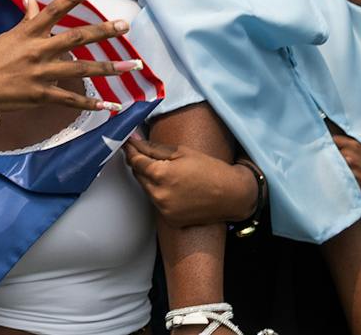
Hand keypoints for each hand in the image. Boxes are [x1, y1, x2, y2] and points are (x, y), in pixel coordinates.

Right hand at [0, 0, 134, 116]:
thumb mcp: (8, 37)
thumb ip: (26, 21)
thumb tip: (32, 1)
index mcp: (29, 34)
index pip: (53, 12)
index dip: (71, 0)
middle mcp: (38, 51)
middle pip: (76, 38)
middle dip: (103, 32)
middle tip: (125, 27)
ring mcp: (41, 74)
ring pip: (81, 69)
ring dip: (109, 67)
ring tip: (131, 65)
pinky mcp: (42, 95)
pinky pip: (72, 99)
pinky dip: (92, 103)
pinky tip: (111, 104)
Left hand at [121, 137, 258, 227]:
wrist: (232, 195)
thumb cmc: (210, 169)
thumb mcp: (181, 151)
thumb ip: (153, 147)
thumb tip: (133, 139)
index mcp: (161, 175)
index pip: (135, 160)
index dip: (130, 150)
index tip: (128, 143)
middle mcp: (159, 195)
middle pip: (138, 175)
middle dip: (140, 163)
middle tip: (149, 153)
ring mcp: (164, 210)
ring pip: (146, 189)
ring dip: (150, 179)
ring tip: (167, 171)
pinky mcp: (170, 220)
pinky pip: (156, 203)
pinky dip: (160, 193)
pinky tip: (174, 187)